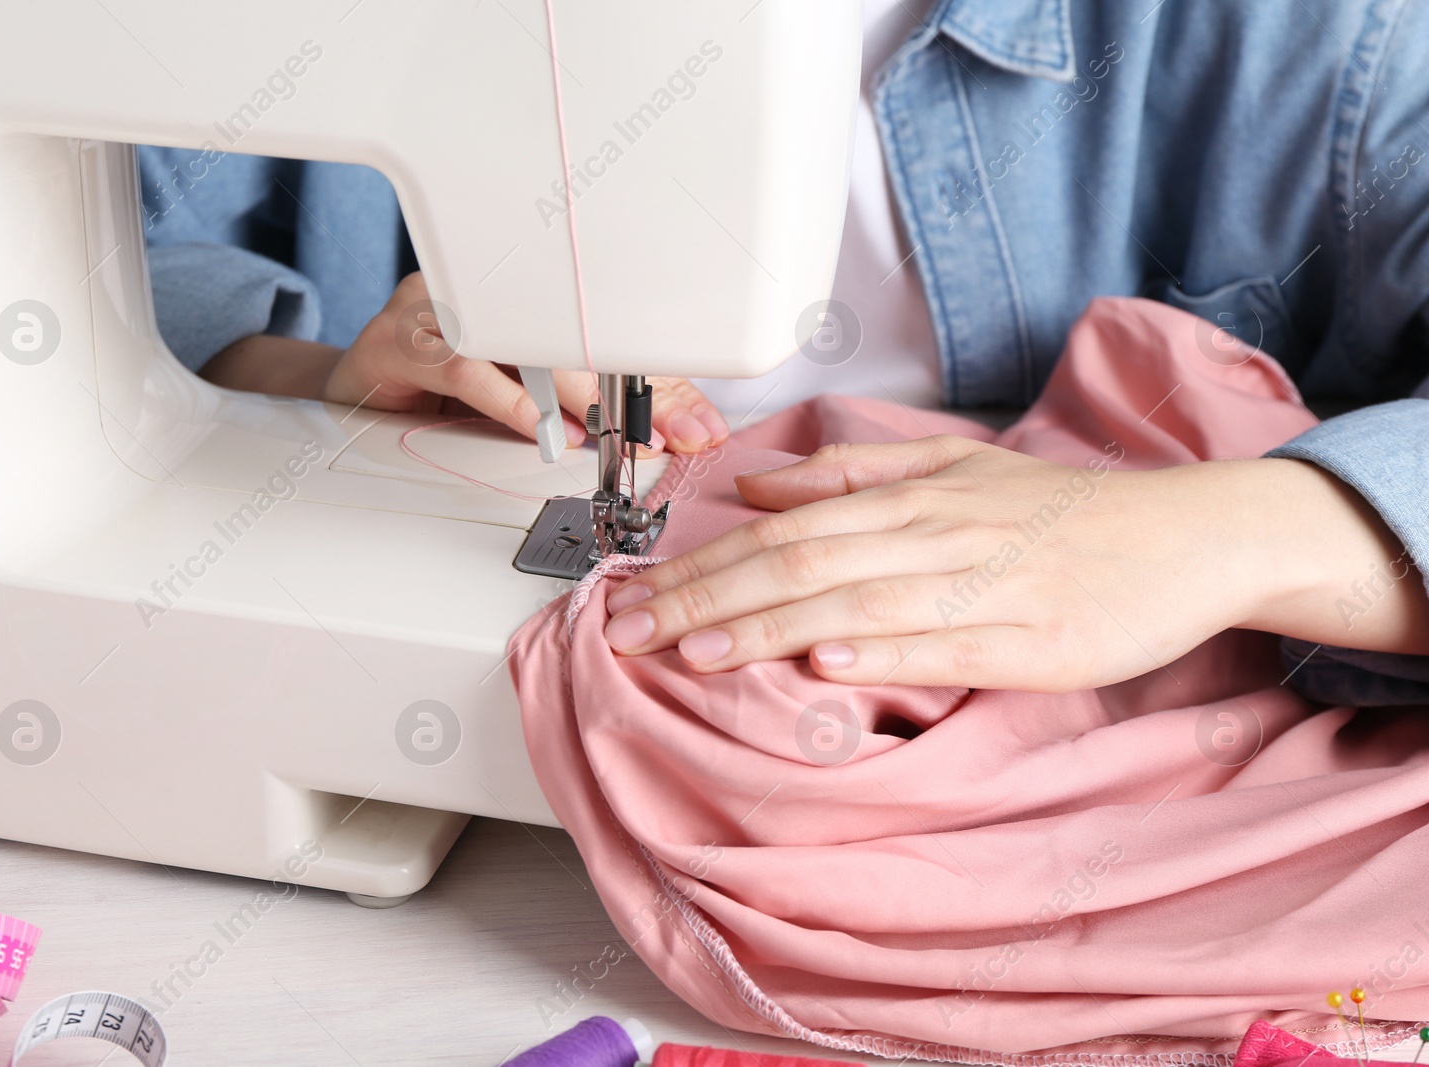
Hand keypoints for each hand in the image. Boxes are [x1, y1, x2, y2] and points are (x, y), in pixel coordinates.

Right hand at [202, 272, 728, 455]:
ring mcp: (439, 307)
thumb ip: (608, 409)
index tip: (694, 426)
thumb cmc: (443, 390)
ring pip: (516, 337)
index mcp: (526, 285)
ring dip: (565, 391)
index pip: (606, 324)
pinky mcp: (397, 340)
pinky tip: (535, 428)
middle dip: (621, 387)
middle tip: (656, 434)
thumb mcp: (537, 399)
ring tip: (597, 433)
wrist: (351, 393)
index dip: (655, 376)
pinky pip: (461, 363)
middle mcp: (483, 285)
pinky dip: (505, 401)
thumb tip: (692, 429)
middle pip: (568, 322)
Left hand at [599, 436, 1428, 690]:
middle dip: (706, 600)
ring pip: (855, 603)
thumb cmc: (1059, 511)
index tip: (634, 595)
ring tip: (696, 653)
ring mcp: (981, 590)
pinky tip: (825, 663)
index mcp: (909, 499)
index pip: (781, 531)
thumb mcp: (953, 470)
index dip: (702, 565)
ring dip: (769, 628)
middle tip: (629, 631)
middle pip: (799, 564)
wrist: (1184, 537)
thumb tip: (755, 486)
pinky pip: (942, 646)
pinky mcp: (1028, 642)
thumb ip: (849, 474)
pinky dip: (880, 652)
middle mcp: (933, 537)